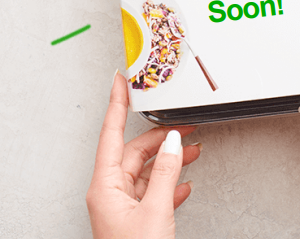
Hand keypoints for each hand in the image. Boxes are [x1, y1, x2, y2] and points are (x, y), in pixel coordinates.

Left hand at [86, 72, 201, 238]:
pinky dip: (170, 183)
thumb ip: (165, 172)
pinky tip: (185, 183)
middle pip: (136, 151)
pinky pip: (153, 190)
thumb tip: (175, 142)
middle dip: (162, 137)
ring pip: (148, 170)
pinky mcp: (136, 218)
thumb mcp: (154, 211)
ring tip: (194, 150)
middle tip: (185, 126)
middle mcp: (110, 192)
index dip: (116, 104)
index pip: (111, 133)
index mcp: (105, 186)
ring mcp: (123, 205)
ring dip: (172, 160)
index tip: (119, 81)